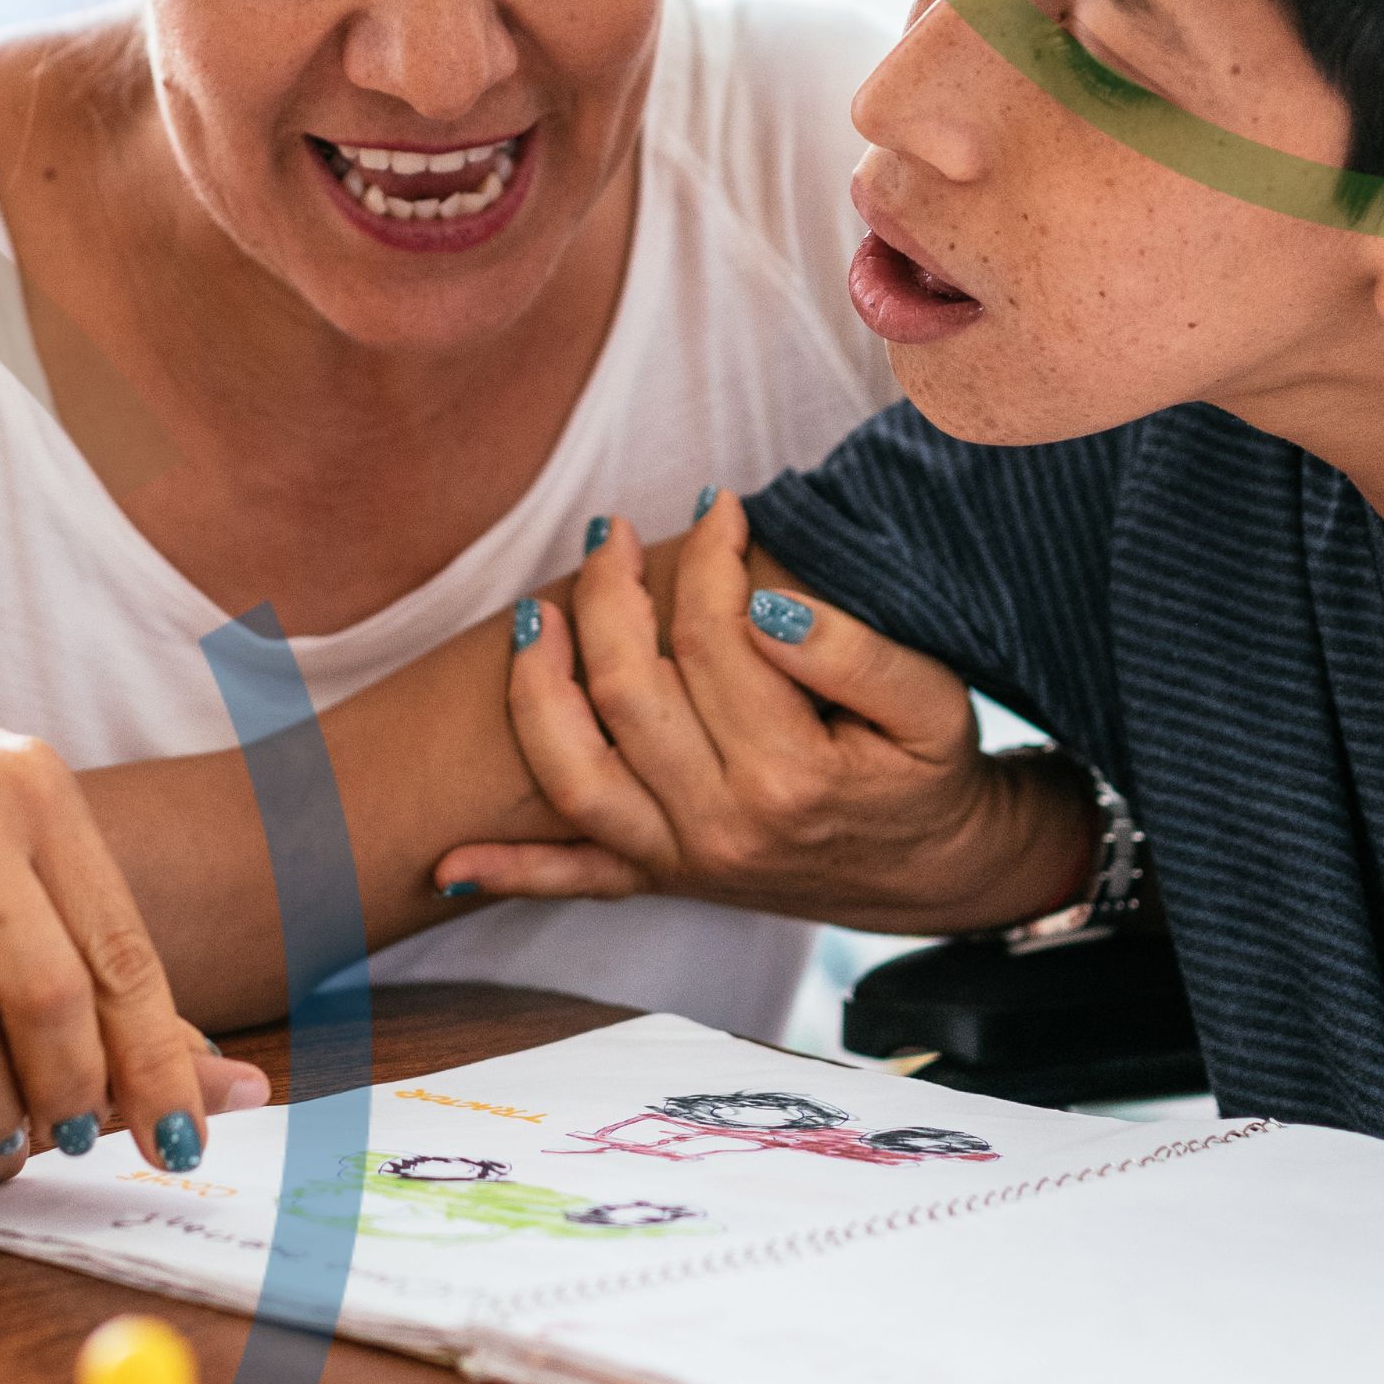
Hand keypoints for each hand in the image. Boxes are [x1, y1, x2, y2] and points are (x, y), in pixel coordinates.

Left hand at [428, 493, 1090, 936]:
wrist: (939, 872)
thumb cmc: (931, 775)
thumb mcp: (933, 707)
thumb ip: (854, 653)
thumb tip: (763, 606)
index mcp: (790, 778)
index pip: (715, 639)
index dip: (709, 558)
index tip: (717, 504)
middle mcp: (721, 827)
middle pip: (628, 690)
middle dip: (607, 595)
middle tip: (607, 530)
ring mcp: (682, 859)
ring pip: (573, 772)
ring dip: (535, 690)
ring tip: (533, 612)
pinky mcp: (664, 878)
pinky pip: (572, 879)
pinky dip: (508, 872)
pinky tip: (443, 864)